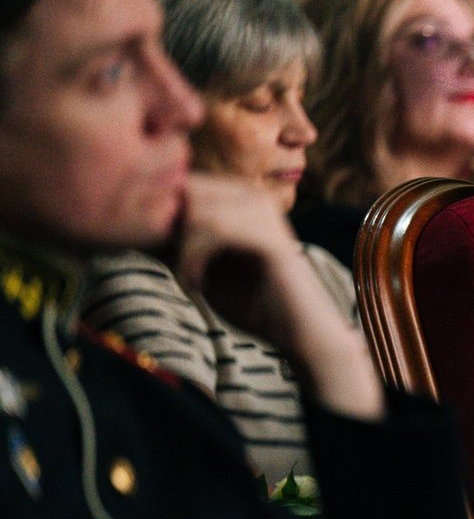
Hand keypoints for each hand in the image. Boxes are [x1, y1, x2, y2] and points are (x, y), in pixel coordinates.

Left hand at [172, 173, 384, 420]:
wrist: (300, 333)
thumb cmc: (253, 302)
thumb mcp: (200, 267)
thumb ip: (173, 243)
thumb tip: (128, 225)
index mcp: (240, 200)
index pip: (183, 184)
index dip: (159, 215)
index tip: (154, 253)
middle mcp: (253, 198)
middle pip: (185, 191)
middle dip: (167, 228)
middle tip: (167, 265)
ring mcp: (264, 215)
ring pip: (195, 209)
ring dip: (180, 248)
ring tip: (187, 280)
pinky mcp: (269, 238)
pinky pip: (212, 231)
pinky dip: (193, 260)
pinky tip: (195, 285)